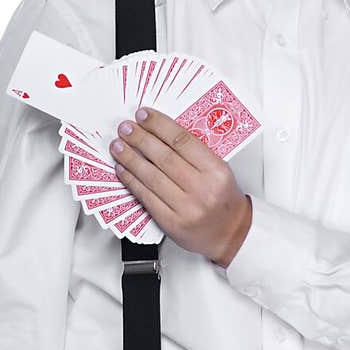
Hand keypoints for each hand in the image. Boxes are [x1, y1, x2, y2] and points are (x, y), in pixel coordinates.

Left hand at [109, 107, 252, 266]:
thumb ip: (195, 153)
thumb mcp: (219, 171)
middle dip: (140, 139)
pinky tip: (123, 169)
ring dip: (130, 158)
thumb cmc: (223, 200)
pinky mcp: (172, 223)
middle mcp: (202, 189)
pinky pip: (147, 197)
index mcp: (216, 171)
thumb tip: (160, 132)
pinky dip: (132, 181)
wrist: (231, 233)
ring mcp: (186, 208)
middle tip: (126, 128)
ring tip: (118, 146)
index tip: (144, 115)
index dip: (159, 125)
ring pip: (152, 177)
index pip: (183, 141)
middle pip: (164, 157)